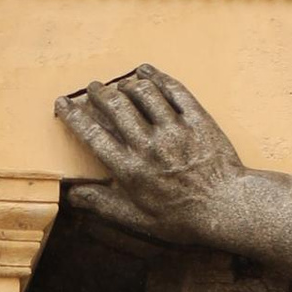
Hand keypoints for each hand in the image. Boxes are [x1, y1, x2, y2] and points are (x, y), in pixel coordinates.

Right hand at [54, 65, 256, 247]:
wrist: (227, 208)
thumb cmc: (181, 218)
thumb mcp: (138, 220)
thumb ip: (103, 204)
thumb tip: (72, 196)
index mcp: (131, 170)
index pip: (93, 135)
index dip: (74, 116)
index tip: (63, 103)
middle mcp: (150, 146)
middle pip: (115, 107)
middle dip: (99, 93)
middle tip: (92, 88)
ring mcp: (175, 130)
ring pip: (143, 93)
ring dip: (126, 83)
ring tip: (119, 83)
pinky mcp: (197, 119)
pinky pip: (173, 90)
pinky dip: (156, 77)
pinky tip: (146, 72)